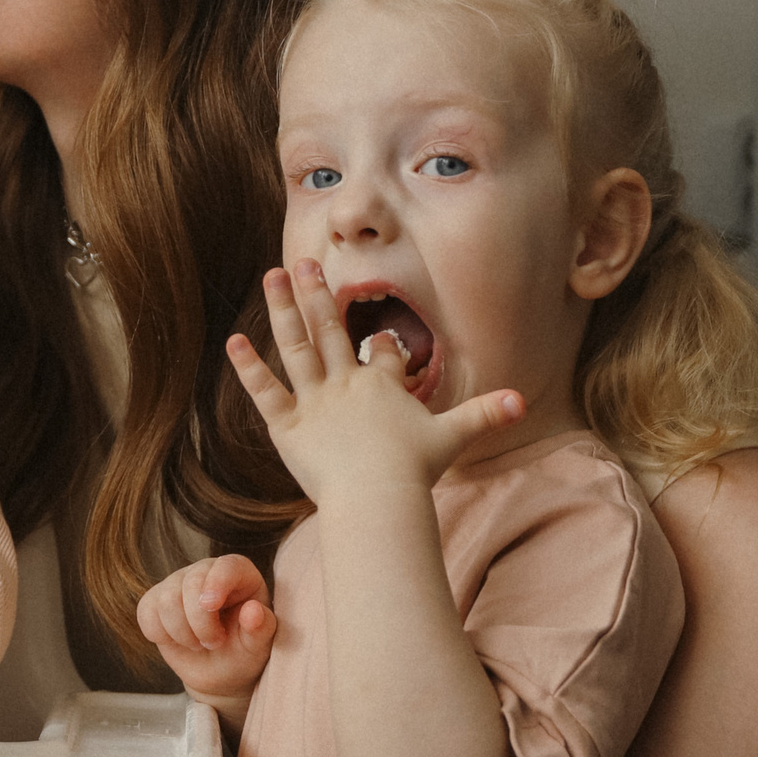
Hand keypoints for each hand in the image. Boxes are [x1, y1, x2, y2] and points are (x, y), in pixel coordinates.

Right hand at [138, 556, 276, 726]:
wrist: (220, 670)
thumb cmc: (243, 652)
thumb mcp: (259, 645)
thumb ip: (261, 628)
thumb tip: (253, 611)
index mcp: (239, 574)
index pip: (226, 566)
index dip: (217, 583)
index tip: (211, 606)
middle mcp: (206, 571)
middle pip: (190, 584)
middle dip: (200, 623)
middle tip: (214, 644)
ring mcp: (176, 583)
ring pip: (166, 600)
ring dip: (182, 633)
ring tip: (198, 644)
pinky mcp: (154, 600)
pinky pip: (146, 613)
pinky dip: (160, 634)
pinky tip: (178, 641)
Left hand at [226, 261, 522, 501]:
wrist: (377, 495)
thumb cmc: (414, 469)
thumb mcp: (454, 436)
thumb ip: (484, 414)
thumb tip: (522, 401)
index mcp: (382, 383)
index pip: (383, 353)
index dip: (383, 343)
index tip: (381, 332)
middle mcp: (345, 383)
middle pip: (331, 329)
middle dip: (319, 293)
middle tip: (306, 261)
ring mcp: (314, 401)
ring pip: (296, 345)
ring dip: (284, 308)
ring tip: (272, 275)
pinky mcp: (287, 424)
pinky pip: (265, 391)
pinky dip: (249, 367)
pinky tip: (235, 341)